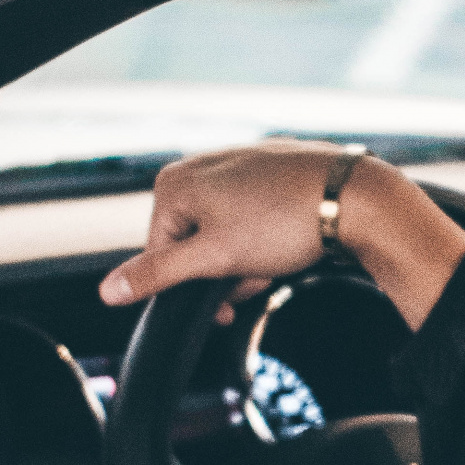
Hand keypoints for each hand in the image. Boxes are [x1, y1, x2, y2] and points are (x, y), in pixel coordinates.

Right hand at [97, 140, 464, 328]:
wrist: (355, 199)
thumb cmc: (286, 223)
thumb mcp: (215, 259)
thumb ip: (158, 275)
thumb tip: (109, 290)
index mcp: (177, 181)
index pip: (160, 251)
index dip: (189, 285)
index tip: (221, 302)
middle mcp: (204, 163)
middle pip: (195, 241)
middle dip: (223, 272)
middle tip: (254, 280)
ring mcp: (241, 163)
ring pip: (228, 230)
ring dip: (247, 260)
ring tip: (277, 260)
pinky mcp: (274, 169)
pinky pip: (256, 213)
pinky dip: (268, 237)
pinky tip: (290, 244)